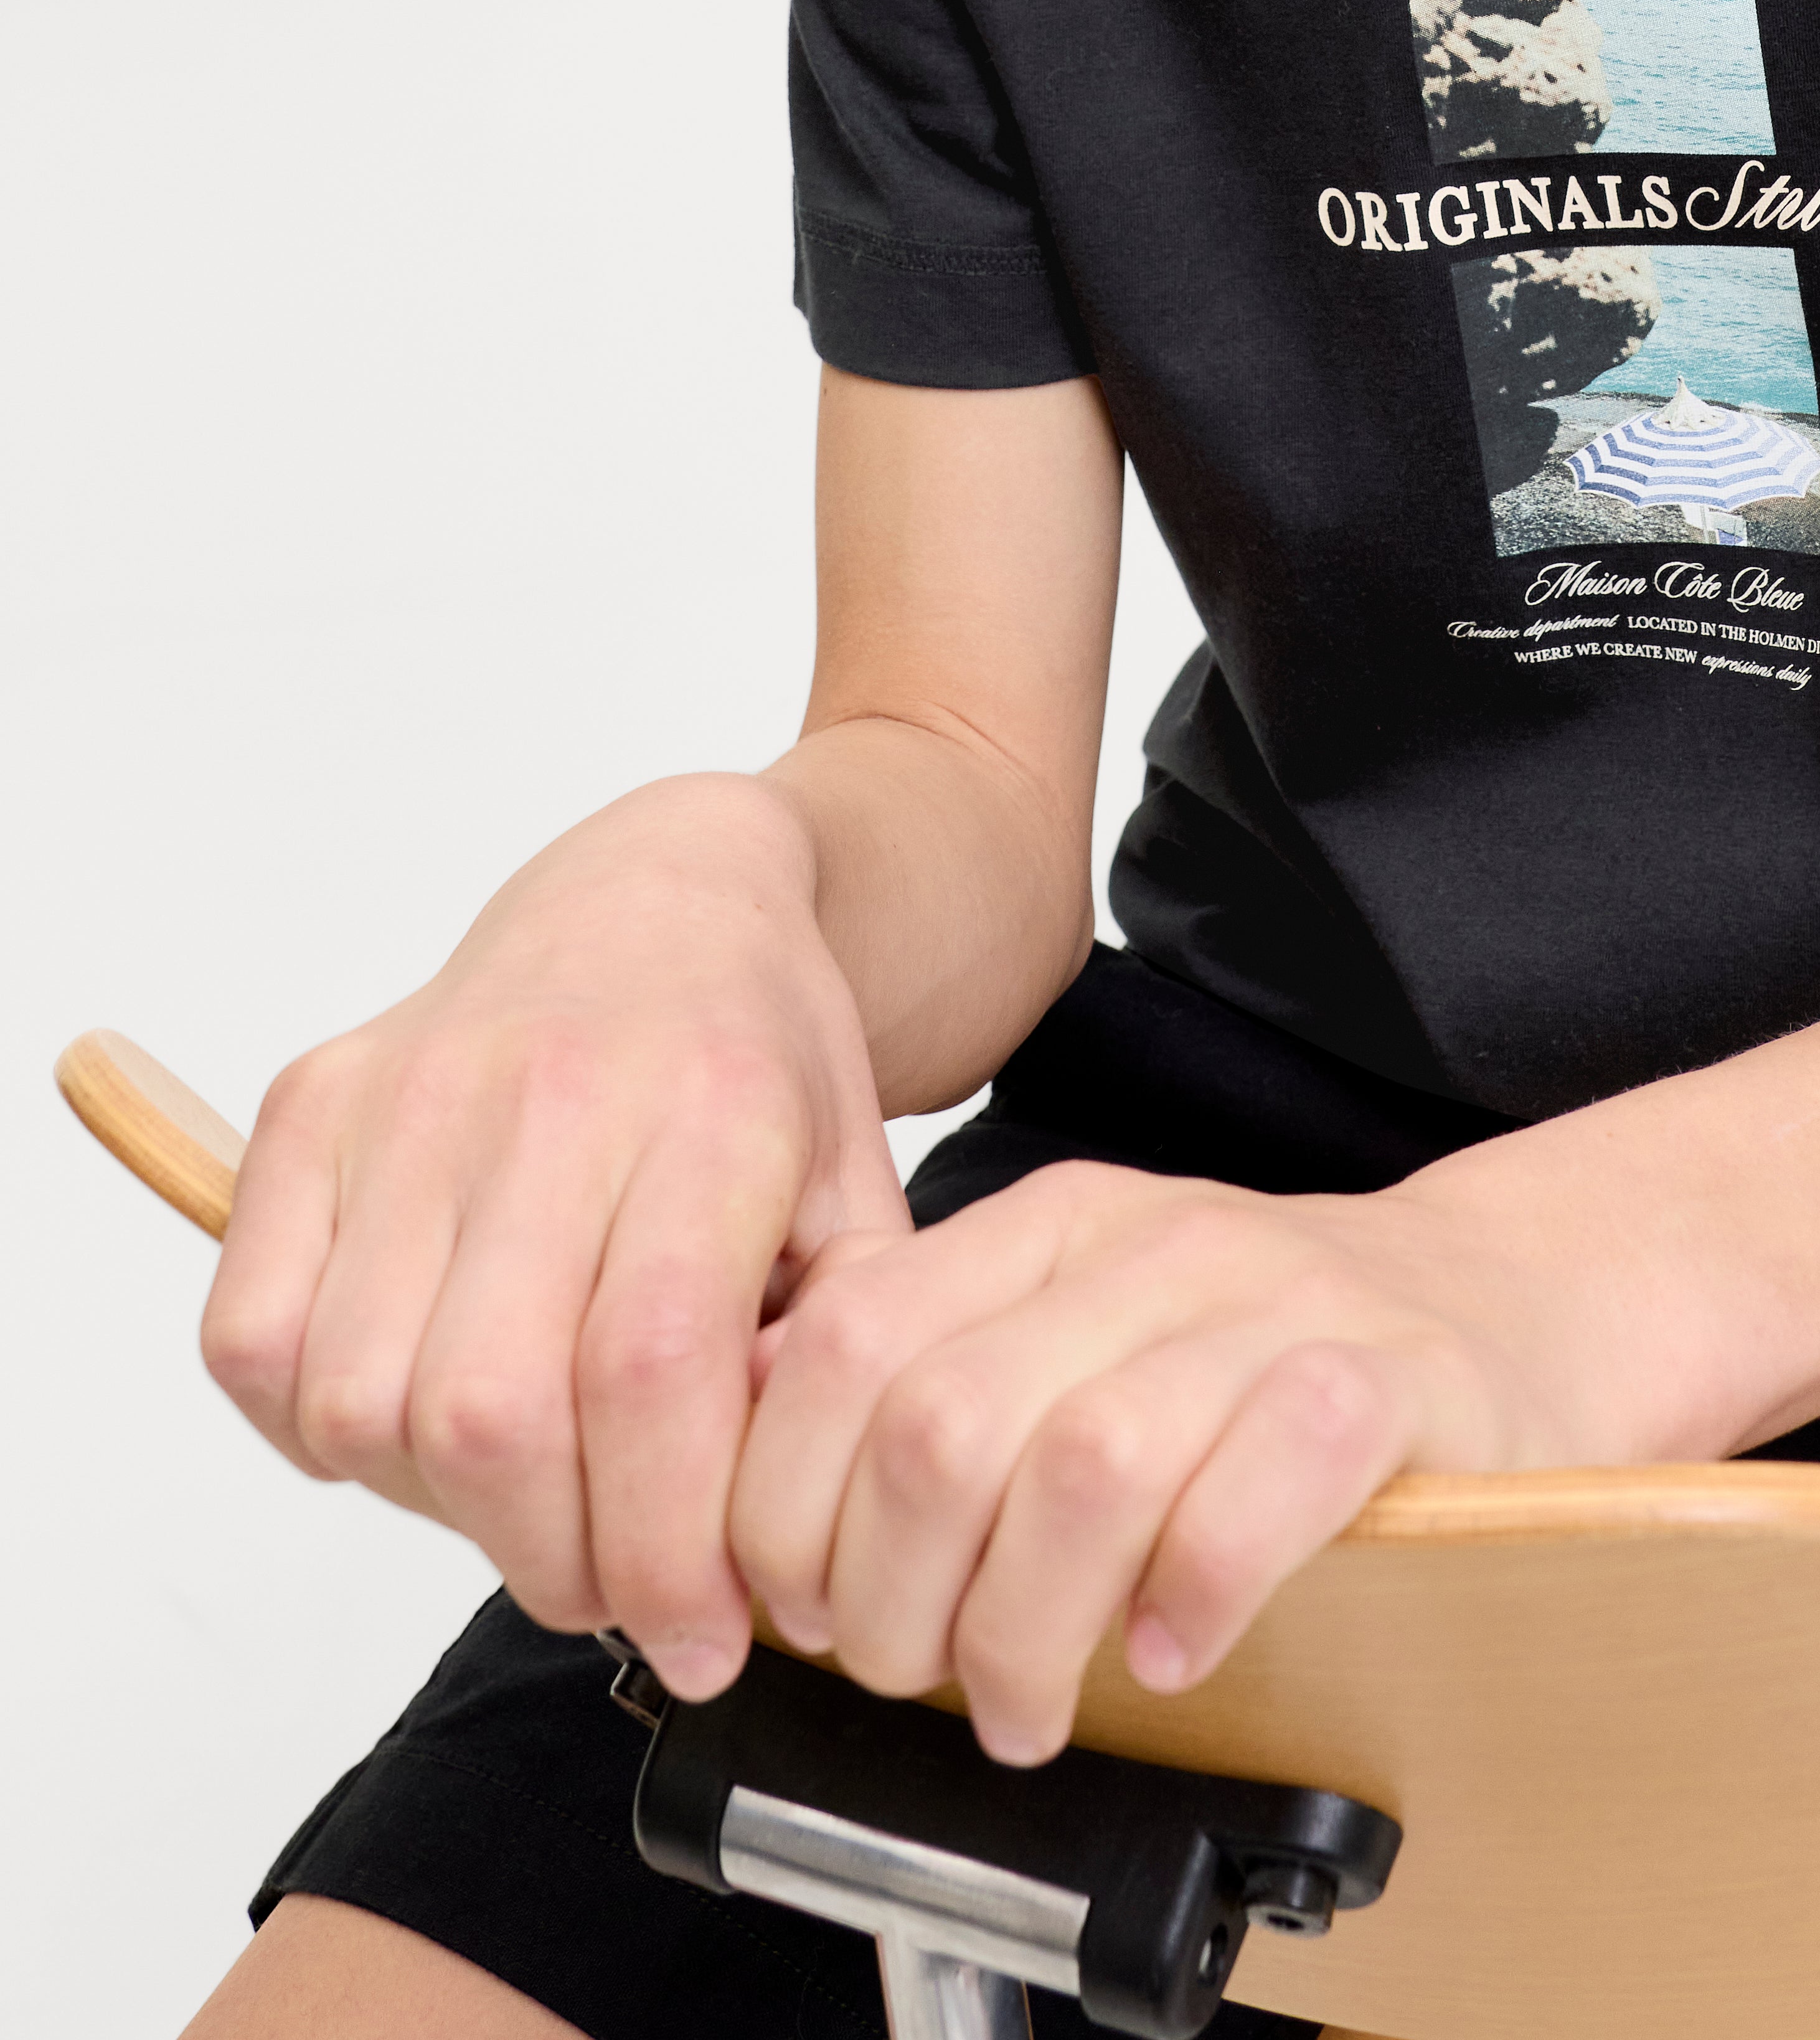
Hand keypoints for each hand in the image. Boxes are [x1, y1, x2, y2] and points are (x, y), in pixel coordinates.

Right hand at [199, 775, 908, 1698]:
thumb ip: (838, 1362)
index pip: (652, 1373)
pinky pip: (252, 1339)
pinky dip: (317, 1424)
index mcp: (711, 1110)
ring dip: (439, 1507)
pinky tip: (415, 1410)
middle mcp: (549, 1096)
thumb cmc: (762, 1061)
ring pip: (362, 1400)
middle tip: (614, 1583)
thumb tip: (776, 1543)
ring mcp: (410, 1098)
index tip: (705, 1633)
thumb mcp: (861, 1192)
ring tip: (527, 1487)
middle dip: (557, 1556)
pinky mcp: (309, 1108)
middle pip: (494, 1413)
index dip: (668, 1546)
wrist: (664, 892)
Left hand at [728, 1162, 1592, 1761]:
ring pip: (1085, 1461)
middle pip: (944, 1422)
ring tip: (1026, 1702)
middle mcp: (1156, 1243)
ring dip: (1024, 1626)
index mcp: (1054, 1226)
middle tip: (918, 1676)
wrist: (1506, 1302)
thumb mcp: (1080, 1328)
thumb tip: (755, 1495)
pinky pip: (1270, 1474)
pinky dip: (1198, 1587)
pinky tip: (1173, 1646)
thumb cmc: (1266, 1358)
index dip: (788, 1502)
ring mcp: (1282, 1303)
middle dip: (892, 1599)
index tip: (803, 1606)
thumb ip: (938, 1374)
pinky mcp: (1395, 1381)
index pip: (846, 1340)